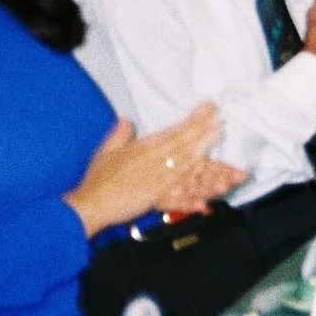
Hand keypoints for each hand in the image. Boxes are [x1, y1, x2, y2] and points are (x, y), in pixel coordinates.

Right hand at [62, 104, 243, 236]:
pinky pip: (177, 199)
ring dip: (207, 166)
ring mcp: (155, 181)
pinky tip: (206, 201)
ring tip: (227, 164)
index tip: (210, 111)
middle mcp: (153, 162)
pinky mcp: (154, 200)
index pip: (173, 132)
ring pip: (186, 171)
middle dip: (204, 136)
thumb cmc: (97, 180)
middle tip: (223, 126)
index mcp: (144, 148)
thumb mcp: (106, 151)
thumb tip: (127, 120)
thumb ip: (120, 134)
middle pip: (183, 146)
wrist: (88, 204)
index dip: (193, 122)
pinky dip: (191, 200)